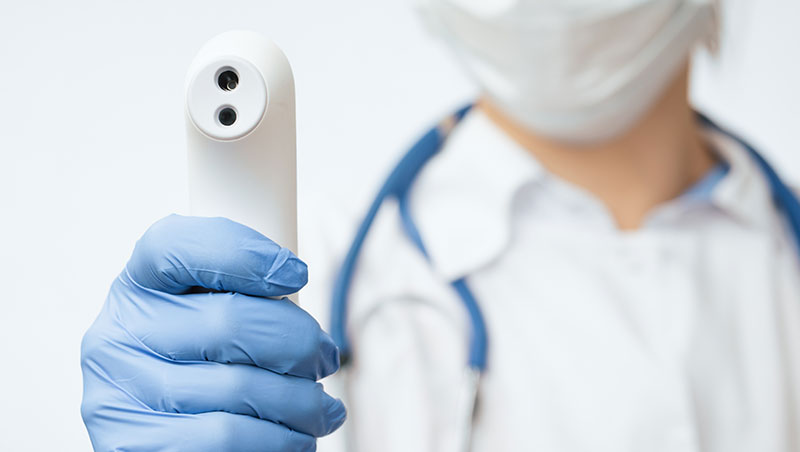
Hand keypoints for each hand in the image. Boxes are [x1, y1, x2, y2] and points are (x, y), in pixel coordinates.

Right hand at [81, 215, 344, 450]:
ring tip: (321, 407)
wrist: (168, 440)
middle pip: (228, 321)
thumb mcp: (211, 314)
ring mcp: (117, 396)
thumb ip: (241, 292)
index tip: (296, 273)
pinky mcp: (132, 447)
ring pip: (239, 388)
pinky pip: (226, 438)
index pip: (173, 246)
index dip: (242, 254)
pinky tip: (297, 436)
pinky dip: (279, 440)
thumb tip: (292, 280)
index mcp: (137, 288)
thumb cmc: (203, 369)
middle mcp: (116, 336)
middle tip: (326, 357)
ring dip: (301, 401)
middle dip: (299, 341)